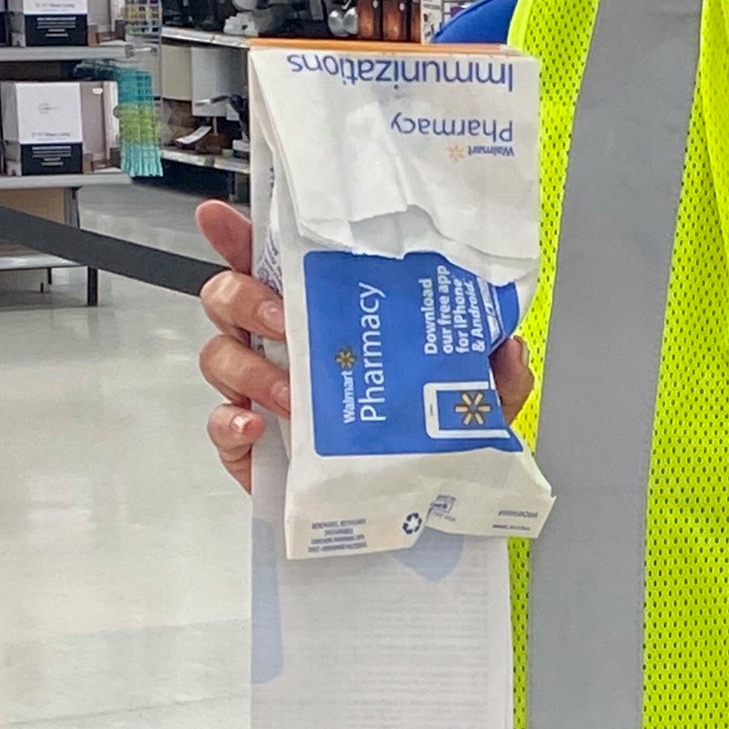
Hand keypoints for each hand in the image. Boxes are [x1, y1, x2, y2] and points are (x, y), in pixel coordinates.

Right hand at [194, 200, 535, 493]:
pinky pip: (219, 424)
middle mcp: (282, 342)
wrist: (405, 512)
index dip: (239, 236)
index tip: (220, 216)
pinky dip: (230, 422)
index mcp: (324, 312)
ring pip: (221, 355)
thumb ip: (498, 373)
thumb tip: (509, 345)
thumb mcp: (473, 401)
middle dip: (246, 298)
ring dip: (250, 367)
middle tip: (285, 317)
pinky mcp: (248, 442)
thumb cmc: (425, 437)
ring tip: (291, 391)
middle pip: (229, 297)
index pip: (274, 261)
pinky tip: (257, 425)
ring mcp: (257, 390)